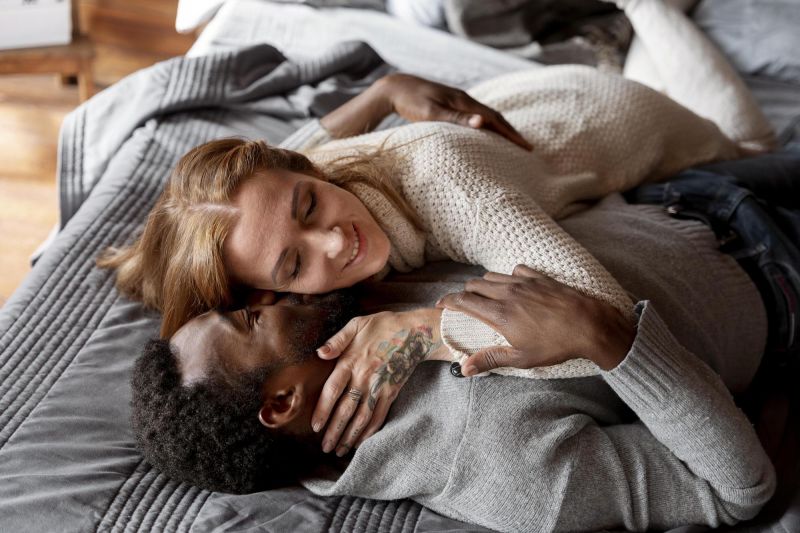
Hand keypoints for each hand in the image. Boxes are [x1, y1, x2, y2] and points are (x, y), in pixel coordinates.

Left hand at [311, 308, 444, 455]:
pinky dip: (370, 431)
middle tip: (324, 447)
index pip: (333, 390)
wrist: (414, 332)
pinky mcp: (391, 392)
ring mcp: (379, 387)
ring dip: (350, 436)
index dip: (323, 410)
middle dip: (334, 431)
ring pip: (362, 417)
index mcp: (351, 362)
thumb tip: (319, 353)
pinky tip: (361, 442)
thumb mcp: (357, 324)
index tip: (315, 427)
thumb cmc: (382, 326)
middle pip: (346, 410)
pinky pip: (379, 416)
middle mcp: (364, 378)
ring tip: (339, 450)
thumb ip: (336, 340)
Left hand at [378, 73, 532, 150]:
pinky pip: (476, 117)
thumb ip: (457, 119)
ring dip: (501, 129)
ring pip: (486, 116)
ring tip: (511, 142)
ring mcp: (458, 101)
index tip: (526, 147)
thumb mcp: (432, 112)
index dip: (511, 134)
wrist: (395, 88)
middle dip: (511, 132)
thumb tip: (482, 123)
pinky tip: (485, 134)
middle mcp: (464, 100)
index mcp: (464, 102)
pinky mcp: (451, 104)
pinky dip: (487, 126)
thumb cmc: (411, 102)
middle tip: (526, 148)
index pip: (495, 120)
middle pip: (495, 117)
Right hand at [435, 265, 634, 375]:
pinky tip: (514, 285)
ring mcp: (524, 283)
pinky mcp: (539, 278)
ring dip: (484, 284)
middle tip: (464, 303)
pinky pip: (516, 270)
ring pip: (492, 276)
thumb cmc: (556, 345)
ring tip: (486, 295)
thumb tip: (465, 369)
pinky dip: (509, 277)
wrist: (588, 324)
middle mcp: (507, 294)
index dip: (448, 301)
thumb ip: (491, 360)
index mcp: (499, 314)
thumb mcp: (522, 358)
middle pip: (475, 284)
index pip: (464, 301)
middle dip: (465, 292)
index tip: (440, 304)